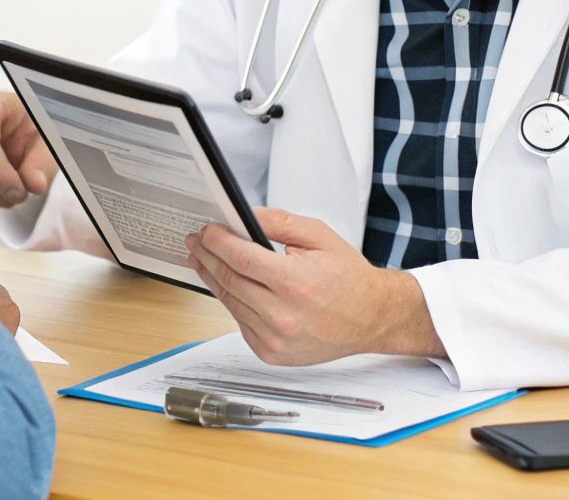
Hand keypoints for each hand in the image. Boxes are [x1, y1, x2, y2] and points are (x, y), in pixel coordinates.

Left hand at [185, 207, 445, 365]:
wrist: (372, 318)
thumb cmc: (348, 277)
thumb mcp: (318, 236)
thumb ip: (278, 223)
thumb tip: (244, 216)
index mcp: (294, 283)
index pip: (239, 257)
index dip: (216, 241)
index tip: (206, 230)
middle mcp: (283, 315)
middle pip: (228, 280)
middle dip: (207, 256)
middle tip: (196, 242)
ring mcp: (275, 339)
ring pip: (230, 302)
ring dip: (213, 279)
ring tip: (203, 260)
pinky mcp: (271, 353)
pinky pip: (240, 322)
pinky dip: (233, 302)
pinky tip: (230, 286)